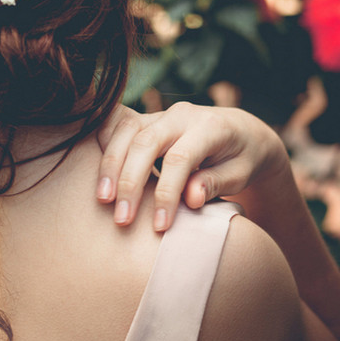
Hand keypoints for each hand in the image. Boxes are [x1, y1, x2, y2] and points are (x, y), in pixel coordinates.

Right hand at [96, 101, 287, 230]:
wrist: (242, 130)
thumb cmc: (243, 158)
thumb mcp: (241, 174)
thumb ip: (216, 183)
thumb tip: (191, 199)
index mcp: (211, 127)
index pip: (180, 158)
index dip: (166, 193)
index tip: (159, 226)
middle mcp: (182, 115)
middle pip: (146, 142)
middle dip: (130, 181)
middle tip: (122, 218)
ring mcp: (162, 113)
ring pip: (127, 131)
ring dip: (111, 164)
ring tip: (103, 199)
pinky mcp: (148, 119)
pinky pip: (120, 126)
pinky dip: (105, 146)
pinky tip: (96, 173)